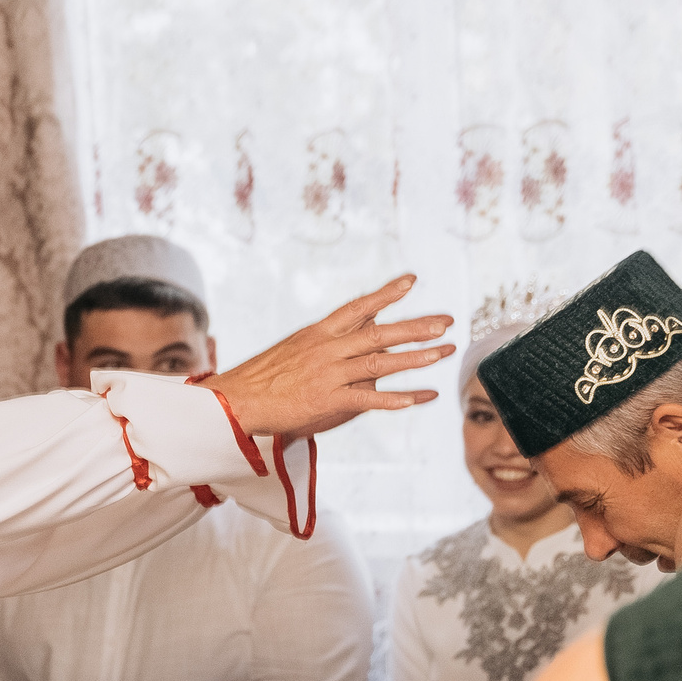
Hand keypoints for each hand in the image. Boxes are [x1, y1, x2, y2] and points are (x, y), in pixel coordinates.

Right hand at [203, 275, 452, 439]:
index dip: (386, 293)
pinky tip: (418, 397)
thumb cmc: (263, 376)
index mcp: (319, 333)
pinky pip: (367, 399)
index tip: (412, 280)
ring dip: (414, 357)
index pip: (358, 307)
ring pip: (379, 363)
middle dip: (415, 326)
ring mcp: (327, 374)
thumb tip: (360, 330)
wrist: (235, 400)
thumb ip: (329, 340)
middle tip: (446, 322)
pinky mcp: (325, 400)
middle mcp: (327, 349)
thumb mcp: (296, 347)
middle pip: (378, 333)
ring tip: (443, 352)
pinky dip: (394, 399)